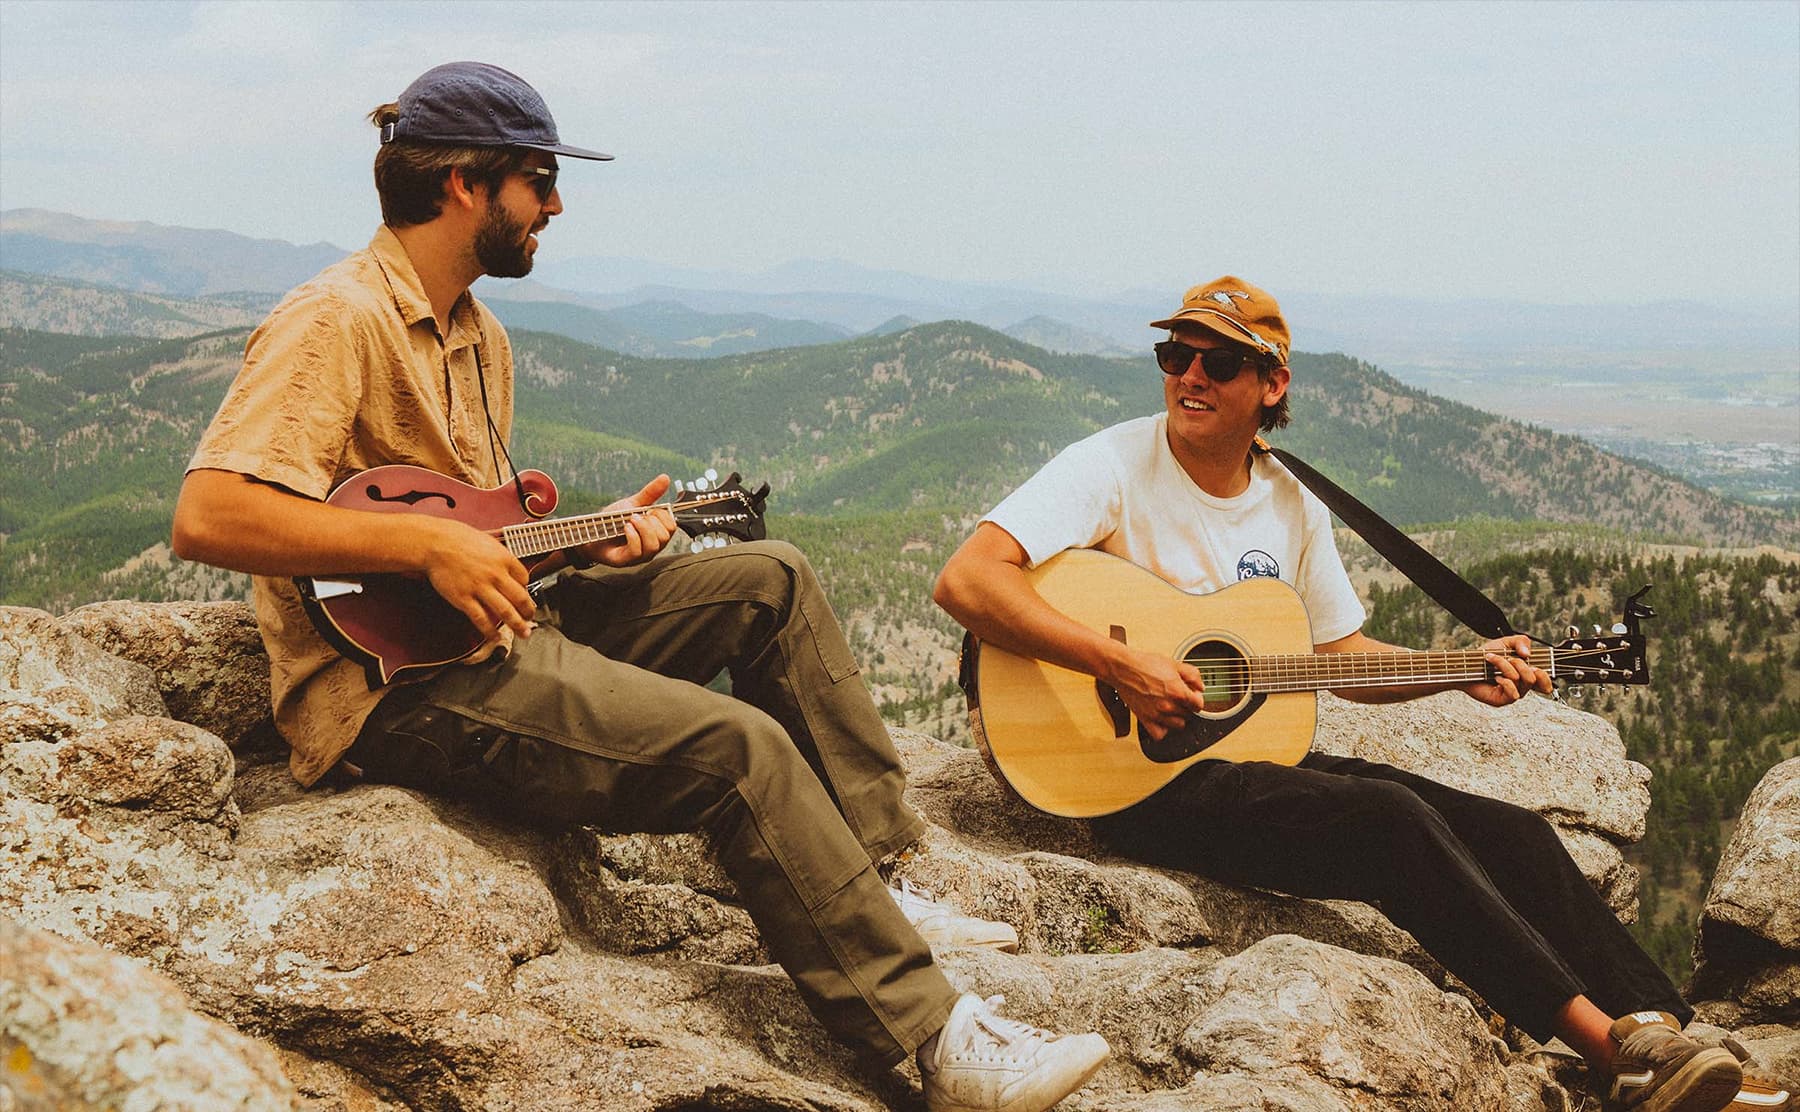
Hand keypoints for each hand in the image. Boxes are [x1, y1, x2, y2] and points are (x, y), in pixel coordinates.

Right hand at [415, 515, 535, 640]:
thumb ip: (501, 557)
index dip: (527, 590)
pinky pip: (481, 619)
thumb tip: (510, 571)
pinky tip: (494, 636)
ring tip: (522, 632)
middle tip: (530, 619)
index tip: (525, 597)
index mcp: (504, 558)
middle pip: (521, 598)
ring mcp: (480, 588)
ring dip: (517, 625)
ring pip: (506, 612)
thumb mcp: (488, 542)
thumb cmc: (458, 539)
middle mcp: (496, 574)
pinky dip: (490, 631)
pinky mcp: (464, 599)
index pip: (525, 578)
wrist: (435, 543)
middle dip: (529, 612)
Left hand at [574, 474, 675, 567]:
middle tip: (636, 515)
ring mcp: (639, 556)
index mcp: (655, 533)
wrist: (589, 530)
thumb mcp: (632, 504)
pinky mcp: (626, 561)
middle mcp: (651, 546)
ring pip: (653, 545)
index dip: (663, 516)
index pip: (671, 527)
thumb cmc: (612, 520)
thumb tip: (665, 477)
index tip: (649, 509)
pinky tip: (625, 527)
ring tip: (630, 520)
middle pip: (665, 537)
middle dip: (652, 522)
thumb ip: (650, 493)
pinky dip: (633, 536)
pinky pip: (637, 551)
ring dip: (643, 529)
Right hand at [1105, 647, 1207, 740]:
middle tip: (1177, 697)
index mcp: (1177, 691)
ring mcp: (1157, 714)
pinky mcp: (1145, 719)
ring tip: (1171, 707)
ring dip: (1177, 717)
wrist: (1123, 668)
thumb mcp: (1174, 663)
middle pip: (1188, 714)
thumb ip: (1192, 675)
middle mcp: (1168, 706)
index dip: (1196, 698)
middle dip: (1186, 706)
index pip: (1199, 705)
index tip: (1192, 695)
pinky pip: (1159, 734)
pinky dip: (1163, 729)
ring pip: (1178, 725)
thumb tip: (1200, 686)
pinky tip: (1162, 719)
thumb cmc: (1144, 664)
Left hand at [1467, 634, 1551, 706]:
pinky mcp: (1502, 700)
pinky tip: (1495, 678)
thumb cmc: (1485, 656)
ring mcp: (1512, 694)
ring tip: (1493, 661)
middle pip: (1534, 679)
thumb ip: (1521, 641)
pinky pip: (1513, 693)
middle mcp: (1521, 686)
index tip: (1533, 664)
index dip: (1544, 675)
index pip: (1545, 683)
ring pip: (1520, 680)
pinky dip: (1505, 681)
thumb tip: (1528, 654)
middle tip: (1508, 658)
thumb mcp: (1506, 642)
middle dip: (1520, 663)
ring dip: (1505, 666)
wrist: (1466, 664)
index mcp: (1526, 674)